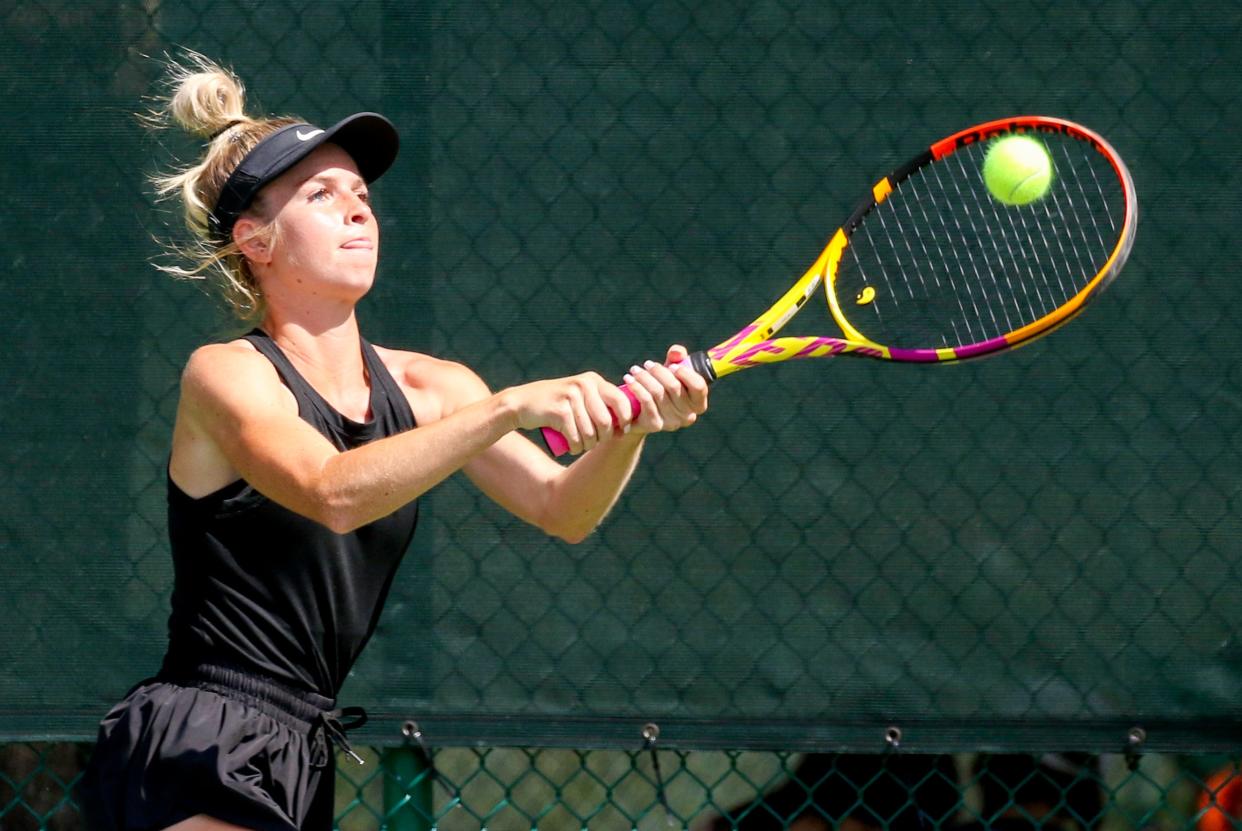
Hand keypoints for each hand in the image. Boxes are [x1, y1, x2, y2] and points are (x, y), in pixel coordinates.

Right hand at [504, 372, 635, 455]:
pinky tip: (572, 447)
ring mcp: (571, 396)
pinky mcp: (559, 410)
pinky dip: (576, 447)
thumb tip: (629, 419)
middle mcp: (584, 384)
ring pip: (591, 432)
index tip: (620, 432)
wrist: (522, 404)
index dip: (625, 420)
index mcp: (593, 380)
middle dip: (603, 438)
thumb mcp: (579, 394)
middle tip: (594, 442)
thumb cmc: (556, 404)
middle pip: (606, 421)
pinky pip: (576, 437)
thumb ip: (600, 399)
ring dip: (587, 446)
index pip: (621, 401)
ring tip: (581, 445)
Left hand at [622, 344, 709, 435]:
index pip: (699, 386)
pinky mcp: (655, 425)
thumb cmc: (663, 387)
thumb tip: (676, 352)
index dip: (686, 373)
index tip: (672, 365)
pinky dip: (636, 387)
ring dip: (644, 377)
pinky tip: (628, 380)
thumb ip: (678, 358)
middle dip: (659, 371)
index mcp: (698, 403)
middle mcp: (688, 416)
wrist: (640, 414)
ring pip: (657, 392)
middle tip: (647, 364)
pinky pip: (646, 401)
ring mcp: (672, 423)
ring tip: (635, 370)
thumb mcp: (673, 371)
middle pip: (674, 386)